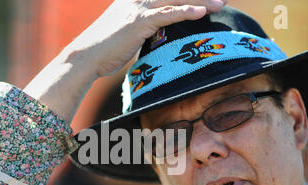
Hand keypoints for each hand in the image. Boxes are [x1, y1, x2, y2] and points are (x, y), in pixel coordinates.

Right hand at [69, 0, 227, 76]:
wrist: (86, 56)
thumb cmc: (105, 48)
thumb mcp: (125, 31)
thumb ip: (143, 25)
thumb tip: (157, 31)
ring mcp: (138, 8)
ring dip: (200, 1)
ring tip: (220, 4)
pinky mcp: (139, 22)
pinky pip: (167, 15)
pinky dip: (185, 12)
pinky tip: (201, 13)